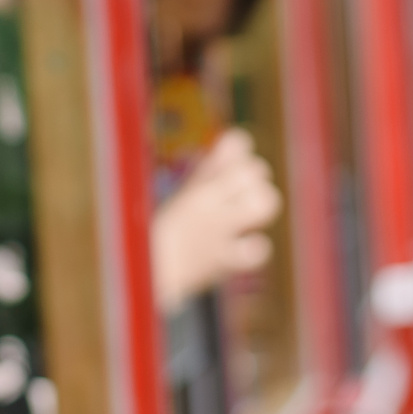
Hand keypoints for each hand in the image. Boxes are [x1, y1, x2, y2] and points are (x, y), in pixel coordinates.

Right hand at [151, 128, 282, 310]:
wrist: (150, 273)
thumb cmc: (174, 232)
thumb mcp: (190, 194)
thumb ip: (215, 168)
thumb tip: (240, 140)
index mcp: (200, 183)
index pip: (238, 144)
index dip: (244, 158)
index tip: (234, 176)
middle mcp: (209, 202)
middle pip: (256, 170)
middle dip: (257, 181)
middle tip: (243, 199)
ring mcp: (217, 230)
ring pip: (263, 203)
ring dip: (261, 207)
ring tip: (248, 218)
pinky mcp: (224, 261)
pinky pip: (257, 250)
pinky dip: (257, 249)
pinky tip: (245, 249)